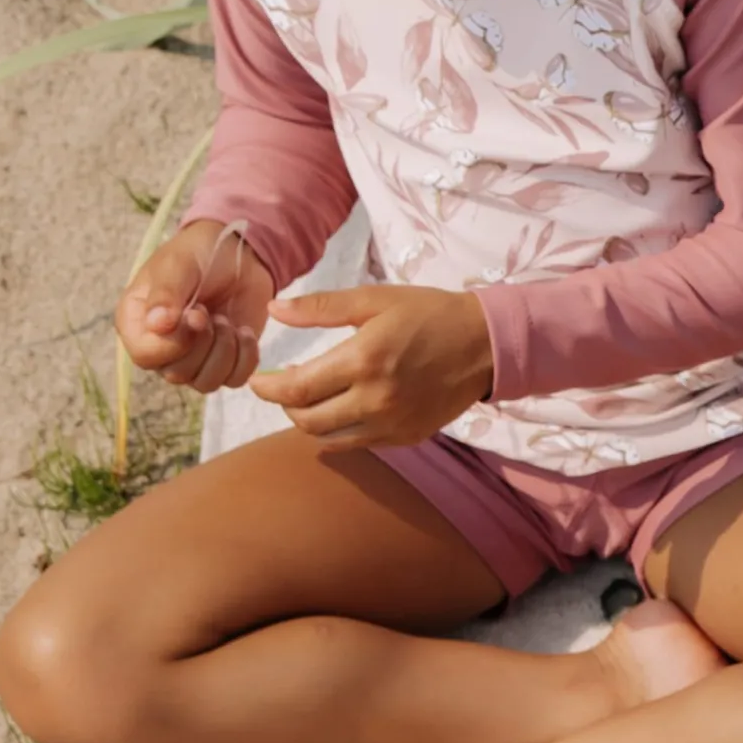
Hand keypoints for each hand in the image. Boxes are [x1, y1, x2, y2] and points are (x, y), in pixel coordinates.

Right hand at [116, 220, 273, 393]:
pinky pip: (233, 380)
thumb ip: (166, 293)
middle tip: (212, 313)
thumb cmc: (199, 255)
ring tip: (227, 321)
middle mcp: (160, 346)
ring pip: (205, 383)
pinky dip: (245, 359)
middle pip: (177, 374)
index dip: (174, 343)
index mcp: (136, 322)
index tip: (196, 313)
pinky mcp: (223, 363)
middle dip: (203, 344)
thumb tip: (157, 325)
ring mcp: (192, 359)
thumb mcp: (179, 265)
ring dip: (224, 352)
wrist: (238, 255)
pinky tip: (244, 331)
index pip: (145, 356)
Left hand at [251, 285, 494, 449]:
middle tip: (283, 387)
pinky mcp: (408, 436)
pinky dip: (340, 431)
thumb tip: (274, 310)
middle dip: (285, 406)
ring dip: (310, 421)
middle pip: (307, 420)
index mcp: (363, 360)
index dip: (268, 388)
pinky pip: (359, 442)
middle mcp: (376, 399)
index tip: (258, 381)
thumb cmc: (429, 314)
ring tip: (311, 399)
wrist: (485, 345)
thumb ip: (320, 307)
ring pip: (330, 438)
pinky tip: (342, 409)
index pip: (297, 388)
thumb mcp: (374, 300)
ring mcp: (393, 424)